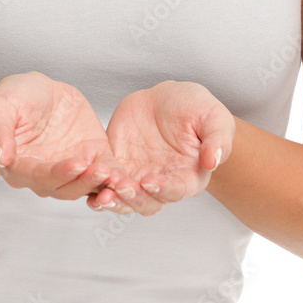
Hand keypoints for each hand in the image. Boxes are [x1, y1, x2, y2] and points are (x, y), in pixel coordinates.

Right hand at [0, 71, 141, 201]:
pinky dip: (115, 177)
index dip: (58, 173)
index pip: (40, 176)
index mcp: (20, 166)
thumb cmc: (14, 98)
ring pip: (86, 185)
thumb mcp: (0, 105)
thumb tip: (0, 156)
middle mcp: (46, 175)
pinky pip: (105, 171)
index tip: (75, 164)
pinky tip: (126, 176)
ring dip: (101, 184)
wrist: (37, 92)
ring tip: (115, 175)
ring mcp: (71, 168)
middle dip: (84, 181)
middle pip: (66, 187)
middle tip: (100, 171)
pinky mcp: (92, 156)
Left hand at [86, 80, 234, 216]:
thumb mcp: (213, 116)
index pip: (176, 190)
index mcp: (188, 176)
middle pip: (146, 203)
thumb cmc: (196, 109)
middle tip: (121, 186)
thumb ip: (217, 139)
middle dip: (133, 198)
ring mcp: (137, 176)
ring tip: (101, 194)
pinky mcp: (117, 164)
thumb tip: (214, 160)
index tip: (150, 181)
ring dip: (112, 200)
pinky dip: (94, 186)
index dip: (164, 189)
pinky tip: (84, 181)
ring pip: (123, 200)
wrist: (168, 99)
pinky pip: (104, 181)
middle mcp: (161, 183)